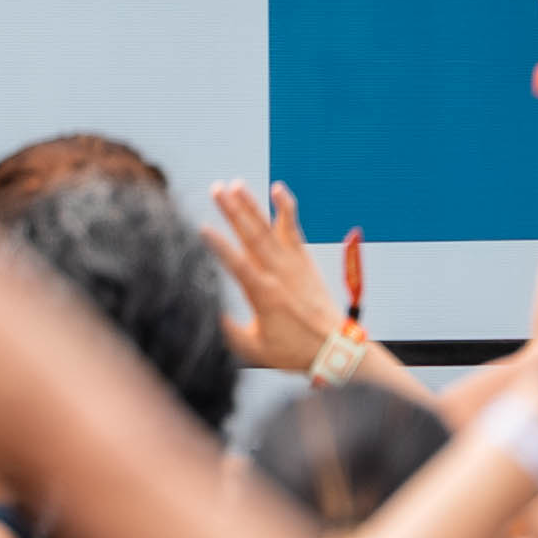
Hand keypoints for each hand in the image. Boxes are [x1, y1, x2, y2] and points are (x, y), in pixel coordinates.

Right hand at [202, 182, 357, 377]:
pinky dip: (286, 209)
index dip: (219, 246)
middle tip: (216, 189)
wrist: (335, 349)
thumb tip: (205, 313)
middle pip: (252, 237)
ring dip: (252, 205)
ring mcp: (294, 264)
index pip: (238, 265)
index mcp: (264, 295)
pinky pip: (293, 229)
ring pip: (268, 229)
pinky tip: (278, 189)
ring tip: (236, 184)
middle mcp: (279, 274)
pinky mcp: (304, 260)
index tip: (203, 228)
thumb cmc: (294, 352)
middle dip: (232, 211)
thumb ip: (229, 331)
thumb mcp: (255, 349)